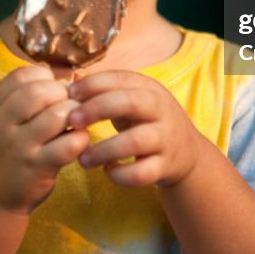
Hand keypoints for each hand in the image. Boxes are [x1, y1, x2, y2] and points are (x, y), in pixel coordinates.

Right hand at [0, 66, 89, 213]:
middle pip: (40, 91)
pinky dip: (81, 139)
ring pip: (57, 114)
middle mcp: (3, 124)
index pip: (22, 76)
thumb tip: (68, 73)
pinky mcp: (37, 168)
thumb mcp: (6, 120)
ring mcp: (19, 147)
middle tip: (70, 105)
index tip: (55, 89)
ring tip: (76, 123)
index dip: (46, 77)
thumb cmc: (10, 151)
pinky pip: (68, 144)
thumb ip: (28, 95)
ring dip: (75, 114)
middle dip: (63, 93)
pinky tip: (78, 142)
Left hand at [66, 71, 208, 187]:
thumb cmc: (146, 121)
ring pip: (135, 141)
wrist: (186, 151)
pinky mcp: (165, 166)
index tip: (69, 94)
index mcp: (149, 88)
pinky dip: (120, 175)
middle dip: (96, 109)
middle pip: (129, 102)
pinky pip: (141, 173)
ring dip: (103, 150)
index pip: (119, 78)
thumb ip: (105, 91)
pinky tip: (108, 171)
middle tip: (72, 121)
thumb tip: (68, 83)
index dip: (92, 84)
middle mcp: (160, 110)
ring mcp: (165, 139)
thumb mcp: (133, 99)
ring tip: (83, 159)